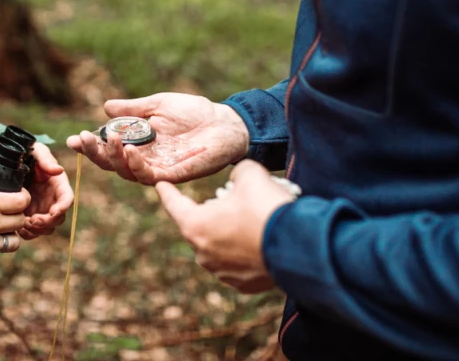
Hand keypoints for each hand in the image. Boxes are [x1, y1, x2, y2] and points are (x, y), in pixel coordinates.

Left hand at [19, 142, 73, 239]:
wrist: (9, 161)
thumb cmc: (27, 153)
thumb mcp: (36, 151)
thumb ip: (46, 160)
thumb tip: (59, 170)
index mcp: (58, 184)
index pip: (67, 198)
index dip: (63, 207)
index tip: (53, 212)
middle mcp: (52, 199)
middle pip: (58, 218)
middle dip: (47, 222)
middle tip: (32, 220)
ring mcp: (41, 209)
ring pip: (47, 228)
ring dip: (38, 230)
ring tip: (24, 224)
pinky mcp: (29, 215)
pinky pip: (33, 231)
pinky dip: (29, 234)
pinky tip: (19, 228)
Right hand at [65, 93, 250, 184]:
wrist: (226, 122)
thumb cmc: (195, 112)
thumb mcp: (159, 104)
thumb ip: (133, 109)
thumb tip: (105, 107)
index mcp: (138, 143)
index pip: (109, 149)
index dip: (90, 147)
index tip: (72, 139)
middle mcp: (145, 159)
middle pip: (112, 164)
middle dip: (95, 153)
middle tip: (83, 139)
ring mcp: (158, 168)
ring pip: (127, 172)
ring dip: (114, 158)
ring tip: (110, 140)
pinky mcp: (174, 175)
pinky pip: (150, 175)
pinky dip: (137, 165)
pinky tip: (130, 152)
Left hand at [155, 160, 293, 293]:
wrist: (298, 246)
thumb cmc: (267, 208)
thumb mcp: (250, 175)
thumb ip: (237, 174)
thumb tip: (239, 181)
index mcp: (196, 226)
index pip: (175, 205)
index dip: (167, 192)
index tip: (160, 185)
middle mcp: (204, 253)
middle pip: (200, 226)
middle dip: (213, 212)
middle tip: (232, 199)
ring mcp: (223, 272)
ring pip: (220, 246)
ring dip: (230, 233)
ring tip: (252, 220)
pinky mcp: (243, 284)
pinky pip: (238, 263)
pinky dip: (246, 252)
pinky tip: (262, 240)